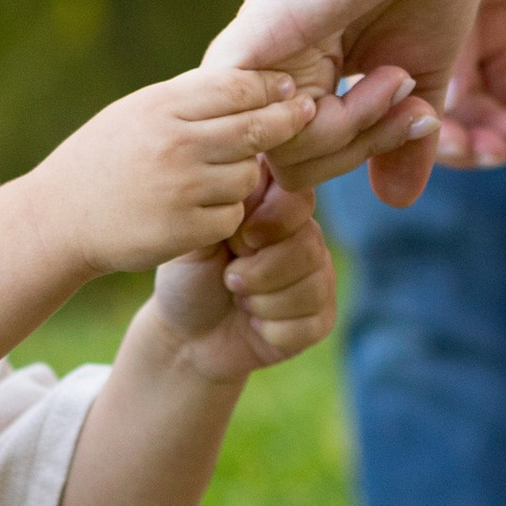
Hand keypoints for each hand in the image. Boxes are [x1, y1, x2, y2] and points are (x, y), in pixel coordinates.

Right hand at [45, 67, 318, 277]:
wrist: (57, 219)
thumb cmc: (102, 159)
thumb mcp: (136, 112)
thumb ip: (189, 98)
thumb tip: (260, 80)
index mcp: (161, 107)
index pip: (238, 87)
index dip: (270, 87)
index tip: (287, 89)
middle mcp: (173, 144)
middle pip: (256, 130)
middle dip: (285, 122)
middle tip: (302, 116)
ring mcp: (180, 189)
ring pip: (248, 177)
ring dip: (243, 177)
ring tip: (214, 177)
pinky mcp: (184, 231)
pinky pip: (232, 216)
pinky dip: (224, 215)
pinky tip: (199, 211)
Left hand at [151, 178, 336, 380]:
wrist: (184, 336)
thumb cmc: (188, 277)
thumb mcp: (197, 236)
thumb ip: (226, 203)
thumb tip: (258, 169)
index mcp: (277, 208)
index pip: (299, 198)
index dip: (270, 222)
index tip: (236, 241)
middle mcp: (306, 238)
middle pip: (309, 245)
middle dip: (258, 270)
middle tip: (229, 277)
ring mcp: (318, 278)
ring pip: (312, 286)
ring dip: (261, 301)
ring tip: (239, 298)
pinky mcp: (320, 319)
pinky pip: (310, 323)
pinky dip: (271, 329)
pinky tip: (254, 324)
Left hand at [206, 0, 493, 208]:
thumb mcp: (420, 72)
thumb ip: (402, 140)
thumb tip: (396, 204)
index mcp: (297, 71)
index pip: (302, 164)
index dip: (359, 163)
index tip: (416, 134)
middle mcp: (265, 66)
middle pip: (291, 170)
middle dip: (363, 155)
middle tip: (414, 110)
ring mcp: (255, 51)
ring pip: (280, 154)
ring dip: (356, 134)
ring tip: (398, 80)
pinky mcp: (256, 34)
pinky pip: (265, 122)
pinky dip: (325, 121)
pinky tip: (370, 78)